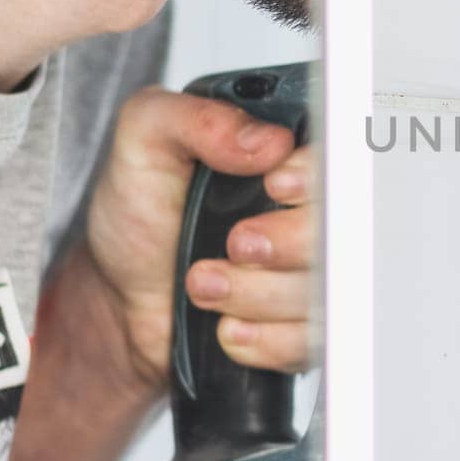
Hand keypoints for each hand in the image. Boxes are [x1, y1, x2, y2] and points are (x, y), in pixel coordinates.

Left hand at [86, 86, 315, 391]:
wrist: (118, 298)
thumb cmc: (138, 217)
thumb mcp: (145, 142)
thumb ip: (196, 119)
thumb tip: (266, 139)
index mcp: (282, 159)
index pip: (337, 162)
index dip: (315, 178)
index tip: (275, 186)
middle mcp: (305, 215)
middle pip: (342, 232)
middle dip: (284, 245)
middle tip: (234, 244)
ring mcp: (308, 274)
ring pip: (326, 293)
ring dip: (258, 294)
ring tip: (204, 284)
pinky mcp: (301, 327)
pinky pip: (310, 341)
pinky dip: (264, 338)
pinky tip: (228, 324)